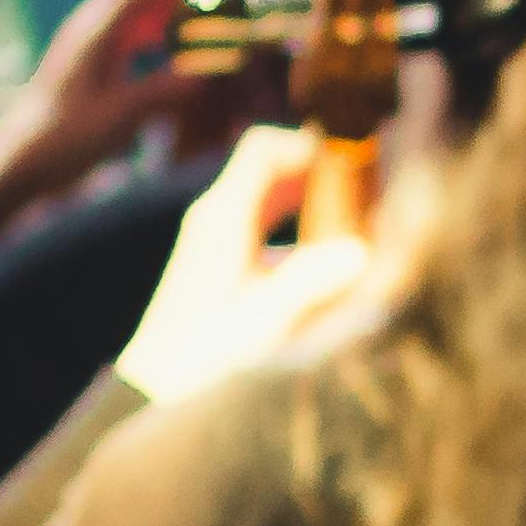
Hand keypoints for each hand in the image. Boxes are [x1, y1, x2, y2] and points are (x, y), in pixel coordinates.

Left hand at [0, 0, 240, 184]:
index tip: (210, 1)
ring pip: (133, 18)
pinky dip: (155, 43)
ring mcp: (88, 50)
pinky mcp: (90, 70)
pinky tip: (174, 63)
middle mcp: (89, 33)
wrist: (24, 162)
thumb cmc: (66, 138)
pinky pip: (128, 42)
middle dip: (174, 0)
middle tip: (212, 17)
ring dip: (166, 21)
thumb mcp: (120, 117)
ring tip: (199, 38)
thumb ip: (164, 92)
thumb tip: (206, 75)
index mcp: (94, 35)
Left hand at [114, 129, 369, 404]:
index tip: (350, 160)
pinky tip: (324, 252)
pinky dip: (295, 221)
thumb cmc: (209, 351)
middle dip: (318, 169)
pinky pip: (262, 219)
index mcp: (224, 216)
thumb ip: (314, 280)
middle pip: (270, 167)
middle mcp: (215, 215)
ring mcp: (213, 234)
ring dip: (310, 196)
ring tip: (354, 217)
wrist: (160, 380)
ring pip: (268, 193)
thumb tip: (362, 252)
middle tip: (365, 185)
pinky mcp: (218, 255)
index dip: (307, 146)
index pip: (263, 149)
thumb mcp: (267, 317)